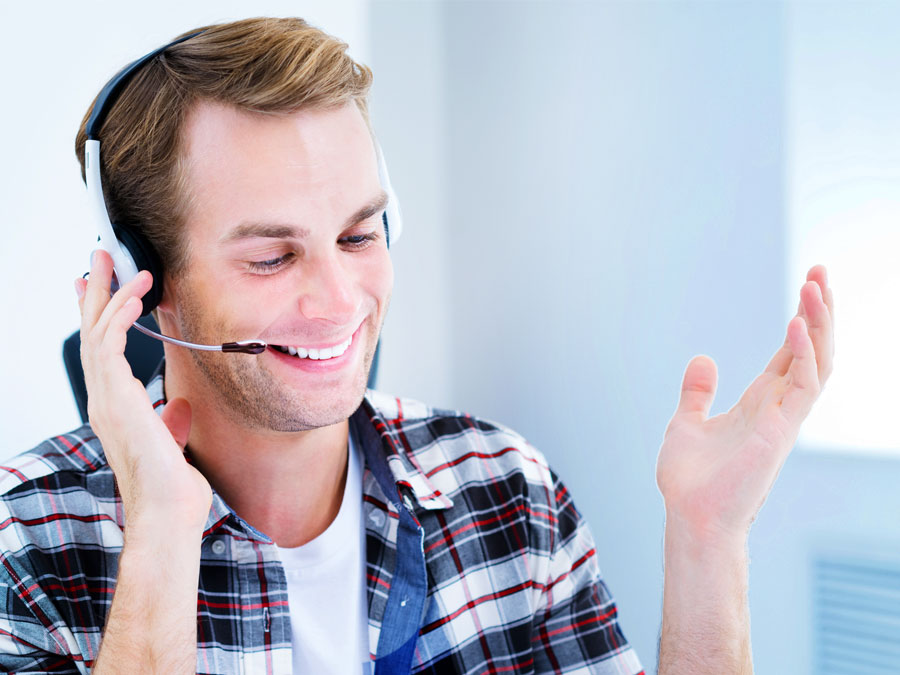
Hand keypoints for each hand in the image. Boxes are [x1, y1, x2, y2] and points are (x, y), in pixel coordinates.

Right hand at [76, 250, 211, 528]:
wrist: (170, 511)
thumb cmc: (172, 486)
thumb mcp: (173, 444)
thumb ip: (172, 422)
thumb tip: (179, 407)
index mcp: (114, 407)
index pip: (100, 352)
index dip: (98, 317)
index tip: (99, 290)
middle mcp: (104, 399)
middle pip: (91, 333)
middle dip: (94, 293)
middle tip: (98, 259)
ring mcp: (106, 397)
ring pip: (96, 331)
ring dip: (109, 294)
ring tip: (121, 263)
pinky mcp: (117, 396)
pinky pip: (110, 343)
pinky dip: (122, 315)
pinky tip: (137, 294)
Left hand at [656, 265, 833, 540]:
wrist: (690, 518)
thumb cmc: (690, 480)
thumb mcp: (686, 424)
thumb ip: (697, 393)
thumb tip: (703, 358)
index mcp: (760, 403)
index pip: (791, 352)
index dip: (802, 318)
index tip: (810, 282)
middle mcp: (778, 408)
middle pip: (811, 350)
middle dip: (820, 311)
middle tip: (821, 270)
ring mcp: (783, 420)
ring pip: (817, 362)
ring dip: (819, 324)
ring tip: (816, 285)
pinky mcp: (780, 433)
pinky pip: (803, 387)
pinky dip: (802, 354)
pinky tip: (796, 324)